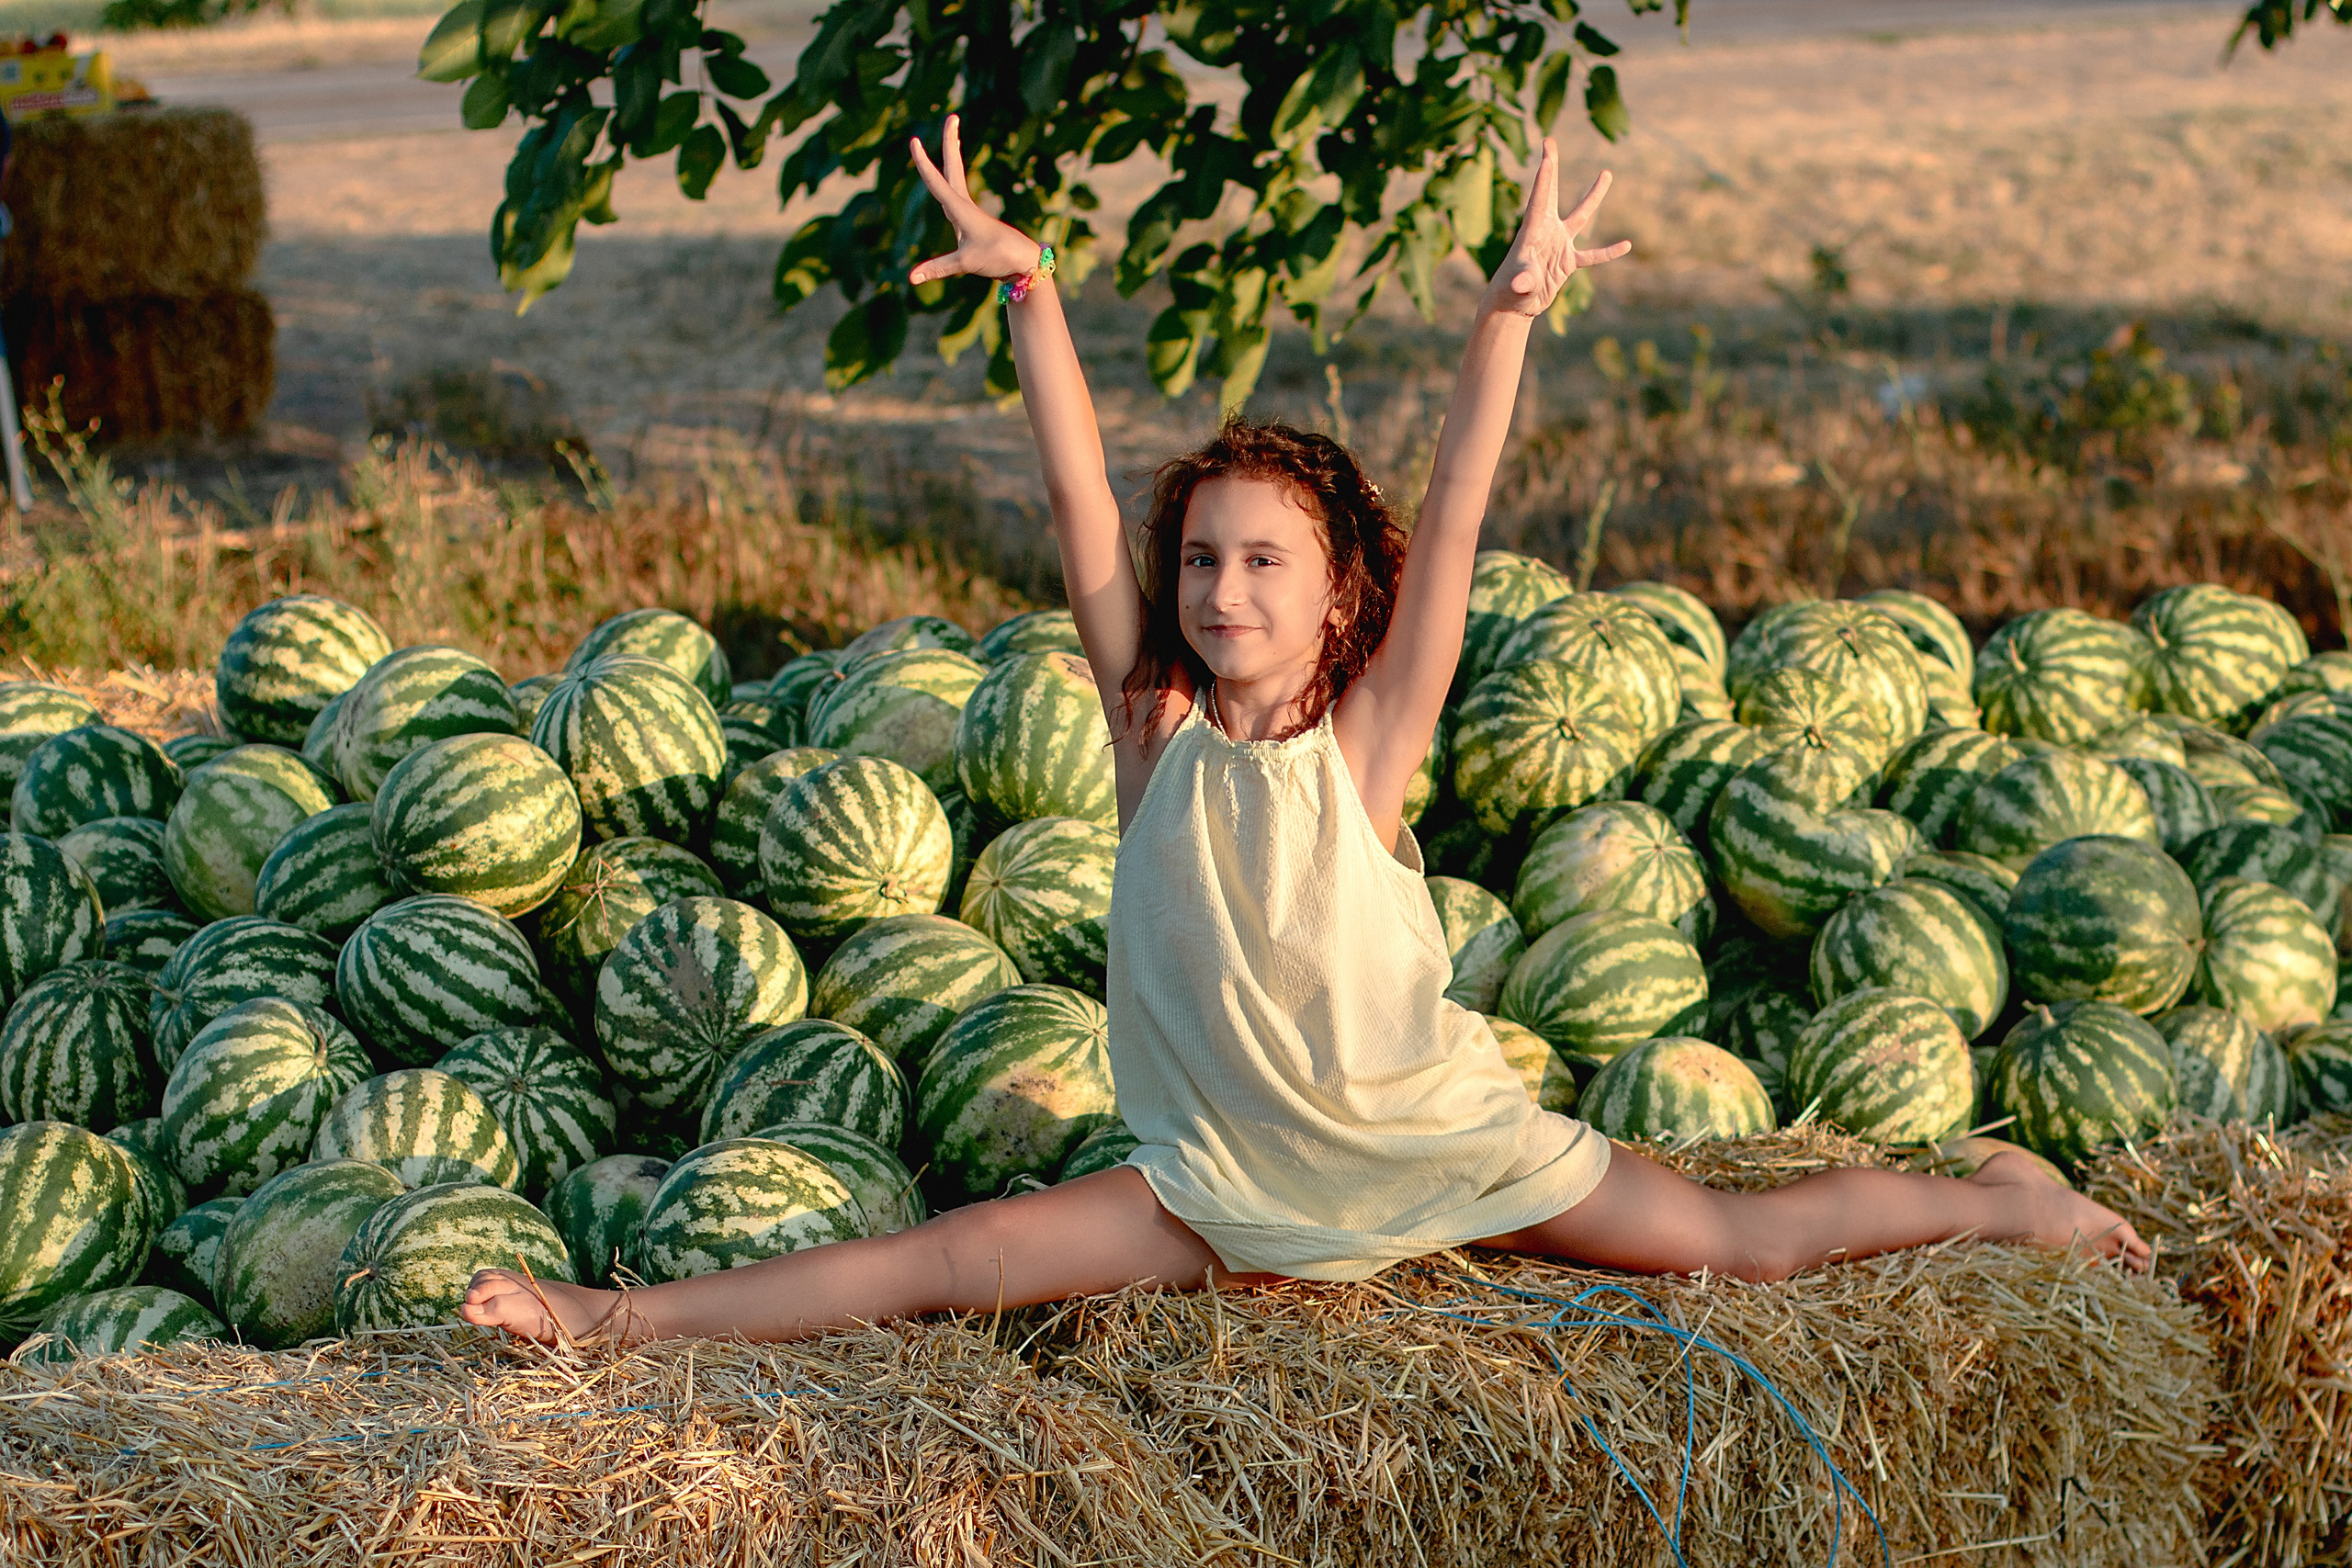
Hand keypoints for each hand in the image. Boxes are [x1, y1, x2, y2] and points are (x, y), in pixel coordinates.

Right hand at [907, 114, 1045, 287]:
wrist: (1024, 262)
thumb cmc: (998, 258)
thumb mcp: (966, 262)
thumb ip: (938, 268)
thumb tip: (912, 278)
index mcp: (961, 209)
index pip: (937, 181)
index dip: (923, 163)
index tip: (914, 142)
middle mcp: (964, 206)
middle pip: (954, 167)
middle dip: (951, 142)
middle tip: (953, 117)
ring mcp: (969, 212)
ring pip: (957, 176)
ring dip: (953, 155)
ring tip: (953, 137)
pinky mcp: (973, 222)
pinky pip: (957, 193)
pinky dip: (952, 178)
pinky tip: (949, 179)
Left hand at [1484, 139, 1631, 317]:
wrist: (1514, 307)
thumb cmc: (1509, 294)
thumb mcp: (1517, 287)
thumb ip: (1523, 281)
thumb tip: (1524, 282)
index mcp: (1532, 232)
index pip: (1539, 200)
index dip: (1544, 179)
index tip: (1547, 155)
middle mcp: (1546, 231)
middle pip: (1552, 193)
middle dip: (1552, 168)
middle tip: (1550, 142)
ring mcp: (1558, 244)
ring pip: (1581, 216)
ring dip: (1594, 196)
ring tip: (1606, 173)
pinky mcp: (1567, 261)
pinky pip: (1593, 255)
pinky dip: (1608, 252)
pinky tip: (1626, 245)